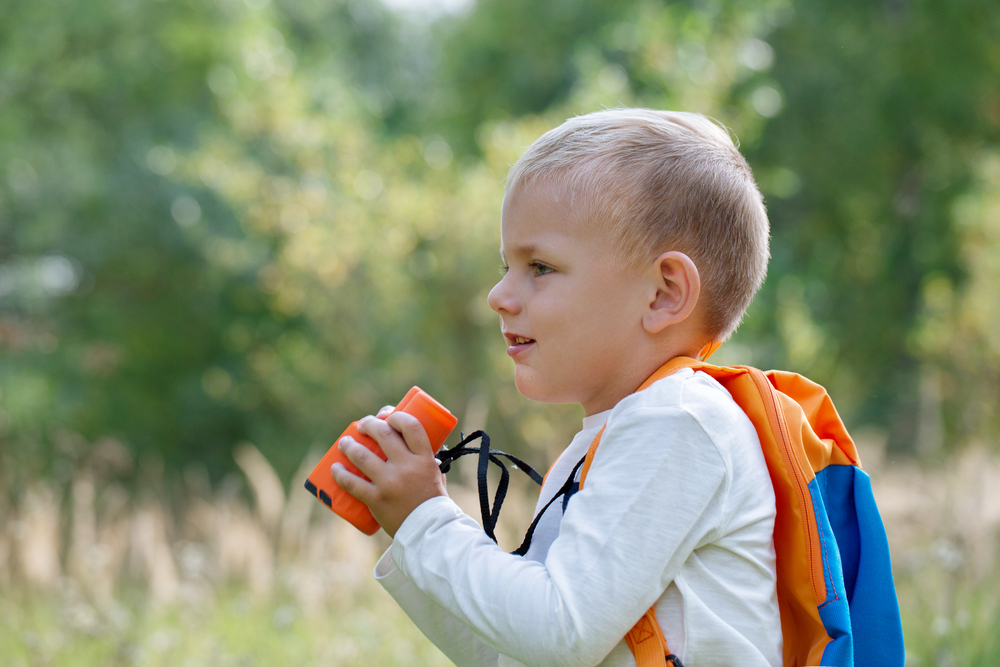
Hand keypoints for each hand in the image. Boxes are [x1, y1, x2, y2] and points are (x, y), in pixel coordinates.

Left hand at [330, 407, 447, 537]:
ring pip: (363, 456)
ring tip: (344, 442)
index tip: (388, 415)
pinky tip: (334, 467)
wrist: (429, 531)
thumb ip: (425, 460)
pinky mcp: (376, 500)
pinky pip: (352, 484)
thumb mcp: (435, 474)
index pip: (410, 426)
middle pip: (384, 435)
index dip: (396, 415)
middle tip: (363, 425)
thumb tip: (411, 446)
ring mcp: (390, 483)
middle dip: (370, 424)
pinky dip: (340, 474)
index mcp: (424, 459)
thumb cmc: (433, 501)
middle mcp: (407, 467)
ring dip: (350, 445)